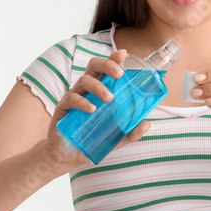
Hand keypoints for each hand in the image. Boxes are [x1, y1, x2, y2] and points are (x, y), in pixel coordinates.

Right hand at [42, 49, 151, 167]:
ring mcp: (74, 97)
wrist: (67, 156)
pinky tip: (91, 109)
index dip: (114, 59)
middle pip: (94, 67)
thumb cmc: (91, 140)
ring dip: (98, 87)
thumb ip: (129, 132)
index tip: (124, 54)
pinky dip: (82, 102)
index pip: (106, 69)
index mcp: (99, 90)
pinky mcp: (63, 108)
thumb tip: (147, 124)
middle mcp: (86, 90)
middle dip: (107, 65)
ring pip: (84, 81)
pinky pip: (71, 99)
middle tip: (119, 74)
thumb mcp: (114, 138)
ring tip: (109, 98)